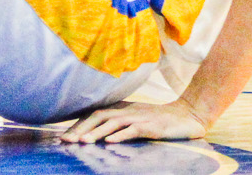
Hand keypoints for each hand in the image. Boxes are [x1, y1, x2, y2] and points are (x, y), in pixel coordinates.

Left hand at [60, 96, 209, 144]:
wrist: (188, 116)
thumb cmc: (159, 119)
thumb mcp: (136, 118)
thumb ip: (118, 122)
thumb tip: (97, 133)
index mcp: (121, 109)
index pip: (94, 114)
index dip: (78, 124)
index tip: (63, 136)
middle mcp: (127, 111)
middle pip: (98, 116)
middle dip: (80, 129)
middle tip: (65, 141)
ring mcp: (139, 118)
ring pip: (112, 123)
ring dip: (96, 133)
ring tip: (83, 143)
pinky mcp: (152, 127)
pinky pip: (133, 130)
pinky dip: (120, 135)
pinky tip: (110, 142)